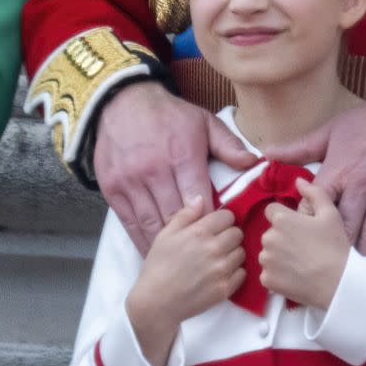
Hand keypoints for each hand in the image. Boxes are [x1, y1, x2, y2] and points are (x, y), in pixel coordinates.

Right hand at [94, 81, 257, 254]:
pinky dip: (141, 239)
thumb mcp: (204, 122)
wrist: (122, 102)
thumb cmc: (169, 115)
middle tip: (201, 255)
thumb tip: (252, 163)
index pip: (199, 199)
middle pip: (175, 216)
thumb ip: (228, 145)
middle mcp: (154, 171)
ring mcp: (131, 182)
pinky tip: (152, 251)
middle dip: (189, 239)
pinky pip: (129, 222)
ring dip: (165, 245)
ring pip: (151, 223)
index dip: (209, 220)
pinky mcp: (113, 189)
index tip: (217, 234)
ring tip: (179, 263)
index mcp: (181, 156)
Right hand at [126, 198, 244, 365]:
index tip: (215, 228)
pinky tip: (220, 274)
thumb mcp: (165, 235)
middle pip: (238, 233)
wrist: (155, 303)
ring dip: (232, 254)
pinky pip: (242, 273)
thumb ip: (185, 214)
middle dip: (229, 235)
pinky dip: (234, 272)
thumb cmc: (158, 266)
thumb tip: (201, 199)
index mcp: (200, 232)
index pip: (228, 216)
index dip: (222, 221)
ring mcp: (221, 270)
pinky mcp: (225, 289)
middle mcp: (214, 249)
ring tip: (218, 259)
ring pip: (241, 252)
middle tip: (216, 244)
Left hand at [260, 179, 349, 308]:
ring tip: (300, 263)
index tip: (298, 228)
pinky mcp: (266, 280)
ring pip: (268, 254)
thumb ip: (313, 192)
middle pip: (270, 233)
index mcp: (281, 219)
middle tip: (303, 247)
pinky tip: (295, 276)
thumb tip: (297, 180)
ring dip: (278, 256)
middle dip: (282, 237)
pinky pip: (268, 273)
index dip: (285, 217)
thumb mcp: (330, 213)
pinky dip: (277, 275)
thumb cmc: (335, 246)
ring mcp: (266, 261)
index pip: (271, 211)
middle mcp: (268, 238)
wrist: (338, 283)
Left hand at [265, 71, 365, 264]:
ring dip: (360, 260)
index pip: (316, 206)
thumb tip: (267, 155)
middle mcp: (363, 185)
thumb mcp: (333, 129)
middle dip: (332, 253)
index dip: (306, 228)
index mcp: (340, 169)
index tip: (298, 246)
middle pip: (343, 228)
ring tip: (349, 280)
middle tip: (322, 274)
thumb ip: (301, 147)